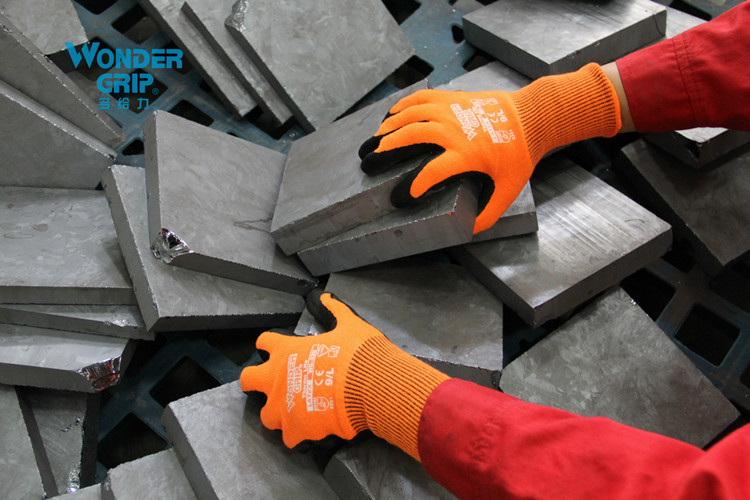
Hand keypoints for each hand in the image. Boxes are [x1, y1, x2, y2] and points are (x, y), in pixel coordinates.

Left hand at [241, 290, 449, 458]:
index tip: (275, 349)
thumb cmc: (358, 354)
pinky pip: (289, 438)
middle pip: (248, 380)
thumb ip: (335, 311)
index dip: (269, 345)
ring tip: (296, 414)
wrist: (369, 386)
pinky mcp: (295, 429)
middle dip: (256, 382)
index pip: (264, 343)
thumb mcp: (349, 324)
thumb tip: (327, 297)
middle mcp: (276, 379)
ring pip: (266, 415)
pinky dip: (299, 436)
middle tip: (272, 386)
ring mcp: (283, 407)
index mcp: (286, 351)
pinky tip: (311, 432)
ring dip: (279, 414)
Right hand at [359, 63, 621, 232]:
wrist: (531, 116)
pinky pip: (421, 98)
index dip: (413, 186)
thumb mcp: (509, 189)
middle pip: (412, 136)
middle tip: (369, 162)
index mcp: (466, 154)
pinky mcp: (452, 98)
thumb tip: (469, 230)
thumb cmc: (519, 154)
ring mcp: (452, 110)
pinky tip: (390, 116)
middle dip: (386, 150)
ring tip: (373, 141)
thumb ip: (489, 212)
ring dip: (389, 127)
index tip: (400, 197)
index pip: (431, 172)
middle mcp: (454, 130)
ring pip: (412, 115)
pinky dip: (402, 106)